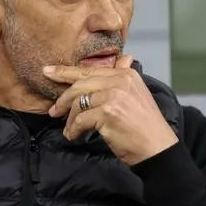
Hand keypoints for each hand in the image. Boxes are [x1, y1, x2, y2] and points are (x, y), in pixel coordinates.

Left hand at [43, 55, 178, 164]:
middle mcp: (120, 81)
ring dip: (70, 119)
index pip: (90, 70)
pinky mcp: (107, 113)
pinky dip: (74, 129)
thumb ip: (125, 75)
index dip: (66, 72)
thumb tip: (124, 58)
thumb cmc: (145, 125)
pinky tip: (74, 136)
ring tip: (69, 129)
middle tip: (53, 110)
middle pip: (80, 84)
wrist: (157, 147)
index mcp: (126, 74)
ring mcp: (113, 96)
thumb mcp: (138, 94)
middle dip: (63, 98)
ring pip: (79, 104)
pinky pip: (80, 120)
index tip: (48, 72)